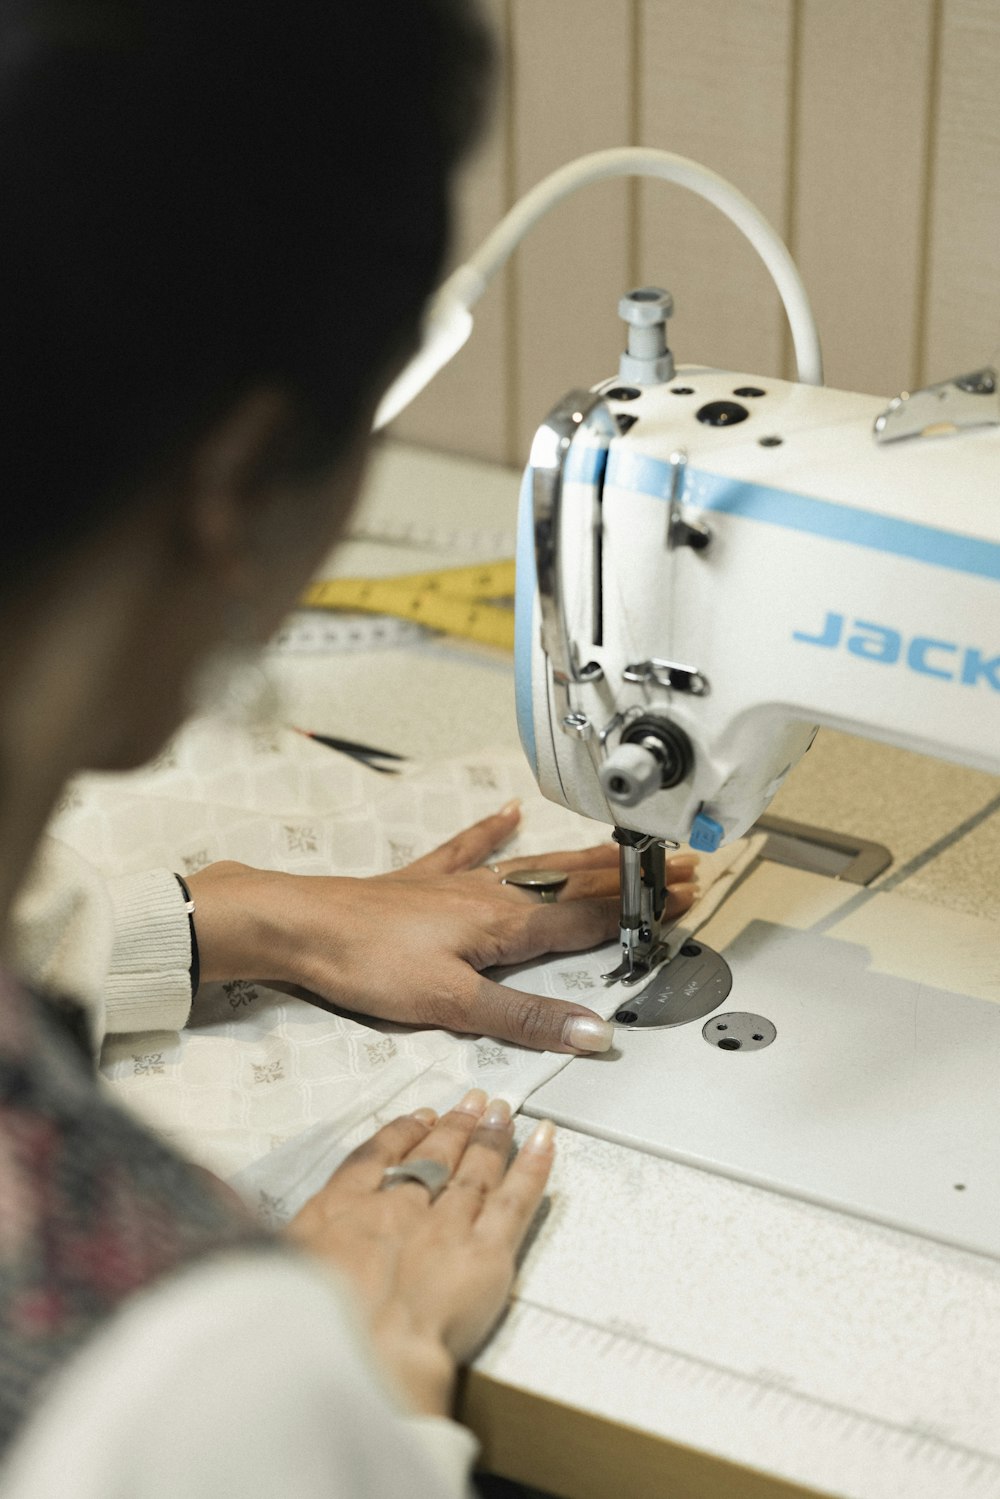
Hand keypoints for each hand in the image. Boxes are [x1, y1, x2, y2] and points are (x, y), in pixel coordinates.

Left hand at [187, 803, 697, 1052]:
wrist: (300, 924)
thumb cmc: (367, 962)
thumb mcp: (451, 1004)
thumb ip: (525, 1020)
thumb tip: (594, 1033)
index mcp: (507, 923)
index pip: (591, 916)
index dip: (639, 910)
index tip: (683, 897)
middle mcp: (492, 893)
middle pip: (576, 883)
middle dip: (629, 879)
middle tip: (677, 869)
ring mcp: (459, 883)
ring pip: (538, 865)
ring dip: (586, 860)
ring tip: (623, 849)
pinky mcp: (425, 881)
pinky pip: (470, 848)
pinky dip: (492, 831)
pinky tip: (508, 812)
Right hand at [287, 1090, 553, 1415]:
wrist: (361, 1353)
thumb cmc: (312, 1326)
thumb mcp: (279, 1274)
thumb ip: (295, 1246)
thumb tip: (293, 1238)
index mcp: (341, 1211)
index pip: (374, 1158)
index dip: (400, 1133)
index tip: (419, 1117)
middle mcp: (398, 1207)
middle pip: (432, 1156)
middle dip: (455, 1127)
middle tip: (474, 1103)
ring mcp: (445, 1226)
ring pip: (474, 1171)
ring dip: (491, 1137)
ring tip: (502, 1112)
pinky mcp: (486, 1254)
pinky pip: (514, 1202)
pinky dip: (533, 1168)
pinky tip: (545, 1140)